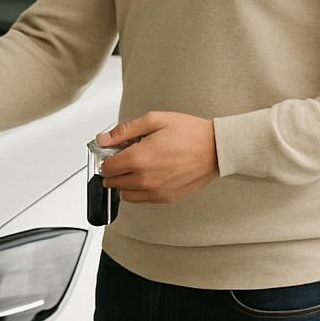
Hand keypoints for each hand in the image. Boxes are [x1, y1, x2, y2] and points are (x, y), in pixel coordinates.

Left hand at [97, 112, 218, 203]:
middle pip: (113, 182)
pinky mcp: (166, 198)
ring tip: (138, 167)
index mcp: (139, 158)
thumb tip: (103, 139)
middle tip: (126, 157)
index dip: (107, 158)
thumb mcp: (154, 120)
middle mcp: (145, 179)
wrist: (216, 148)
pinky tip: (148, 176)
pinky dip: (138, 191)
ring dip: (125, 182)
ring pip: (125, 194)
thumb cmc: (190, 133)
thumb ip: (124, 131)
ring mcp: (156, 191)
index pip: (107, 167)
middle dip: (115, 169)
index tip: (113, 152)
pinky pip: (141, 200)